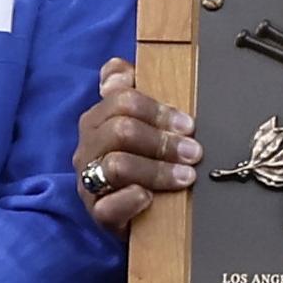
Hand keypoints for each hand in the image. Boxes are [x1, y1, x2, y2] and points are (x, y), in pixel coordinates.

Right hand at [73, 59, 199, 235]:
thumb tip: (120, 66)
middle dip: (163, 140)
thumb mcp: (141, 125)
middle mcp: (89, 147)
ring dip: (156, 169)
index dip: (158, 110)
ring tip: (186, 176)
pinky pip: (108, 206)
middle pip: (121, 130)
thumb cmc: (141, 164)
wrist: (140, 216)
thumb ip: (132, 93)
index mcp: (98, 119)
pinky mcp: (97, 213)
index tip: (188, 124)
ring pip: (117, 165)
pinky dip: (131, 200)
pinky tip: (149, 197)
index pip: (121, 99)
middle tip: (194, 152)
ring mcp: (89, 181)